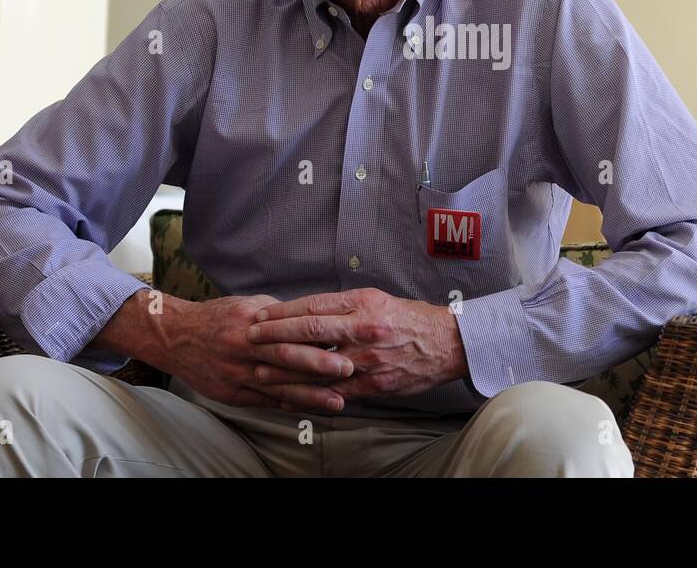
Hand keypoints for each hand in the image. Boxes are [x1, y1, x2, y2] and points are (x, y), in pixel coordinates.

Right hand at [160, 293, 354, 412]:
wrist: (175, 337)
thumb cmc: (218, 317)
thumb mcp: (248, 305)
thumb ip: (280, 314)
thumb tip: (313, 318)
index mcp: (251, 323)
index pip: (289, 331)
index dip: (316, 337)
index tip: (342, 340)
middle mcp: (243, 348)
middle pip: (285, 358)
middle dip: (319, 366)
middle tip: (348, 369)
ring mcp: (236, 373)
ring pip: (277, 386)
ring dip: (310, 395)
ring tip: (337, 400)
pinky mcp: (230, 393)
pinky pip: (263, 402)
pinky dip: (287, 405)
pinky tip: (309, 409)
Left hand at [244, 288, 467, 408]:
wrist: (445, 344)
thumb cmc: (410, 318)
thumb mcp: (378, 299)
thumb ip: (344, 306)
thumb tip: (308, 311)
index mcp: (364, 304)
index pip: (314, 306)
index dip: (283, 313)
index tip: (262, 317)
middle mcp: (364, 329)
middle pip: (310, 332)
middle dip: (275, 336)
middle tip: (251, 339)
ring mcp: (368, 360)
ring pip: (317, 366)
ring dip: (284, 371)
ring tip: (260, 371)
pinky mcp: (373, 385)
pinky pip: (334, 392)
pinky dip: (309, 394)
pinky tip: (290, 396)